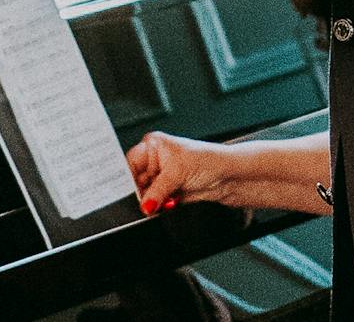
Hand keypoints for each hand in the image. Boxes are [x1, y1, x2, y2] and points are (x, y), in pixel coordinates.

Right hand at [127, 131, 243, 212]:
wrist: (229, 176)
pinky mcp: (170, 193)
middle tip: (144, 201)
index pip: (131, 162)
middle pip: (136, 181)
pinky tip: (169, 203)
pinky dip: (160, 207)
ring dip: (151, 202)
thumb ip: (157, 190)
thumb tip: (144, 204)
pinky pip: (157, 204)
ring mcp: (163, 177)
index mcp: (154, 146)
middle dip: (140, 193)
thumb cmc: (208, 160)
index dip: (127, 178)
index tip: (124, 193)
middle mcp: (157, 161)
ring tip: (161, 201)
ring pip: (146, 195)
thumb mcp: (177, 172)